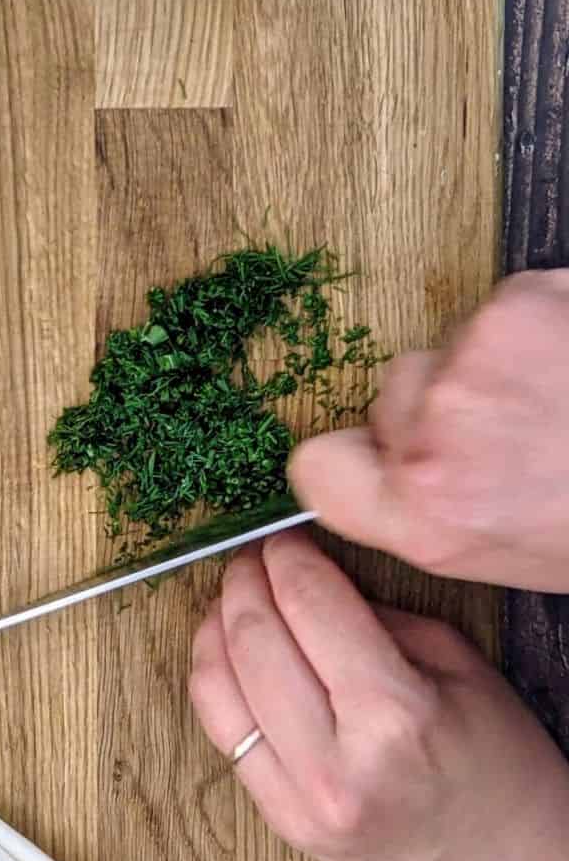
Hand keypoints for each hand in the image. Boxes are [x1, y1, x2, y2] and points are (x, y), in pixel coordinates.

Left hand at [189, 531, 568, 860]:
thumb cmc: (500, 766)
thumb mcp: (460, 667)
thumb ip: (376, 615)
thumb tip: (305, 575)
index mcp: (395, 716)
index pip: (311, 605)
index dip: (288, 557)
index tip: (284, 539)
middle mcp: (336, 763)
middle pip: (254, 639)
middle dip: (246, 582)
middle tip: (254, 559)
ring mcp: (299, 801)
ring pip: (219, 686)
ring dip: (216, 625)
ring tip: (235, 598)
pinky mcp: (280, 822)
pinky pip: (221, 732)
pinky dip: (214, 678)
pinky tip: (227, 650)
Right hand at [289, 270, 568, 589]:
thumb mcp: (521, 557)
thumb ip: (439, 515)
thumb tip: (401, 475)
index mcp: (430, 517)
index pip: (317, 470)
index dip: (358, 457)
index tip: (391, 455)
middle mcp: (435, 439)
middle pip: (393, 398)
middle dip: (445, 408)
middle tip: (527, 435)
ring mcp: (473, 364)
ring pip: (452, 348)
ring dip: (499, 365)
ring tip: (566, 396)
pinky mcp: (518, 303)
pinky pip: (504, 306)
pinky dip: (542, 323)